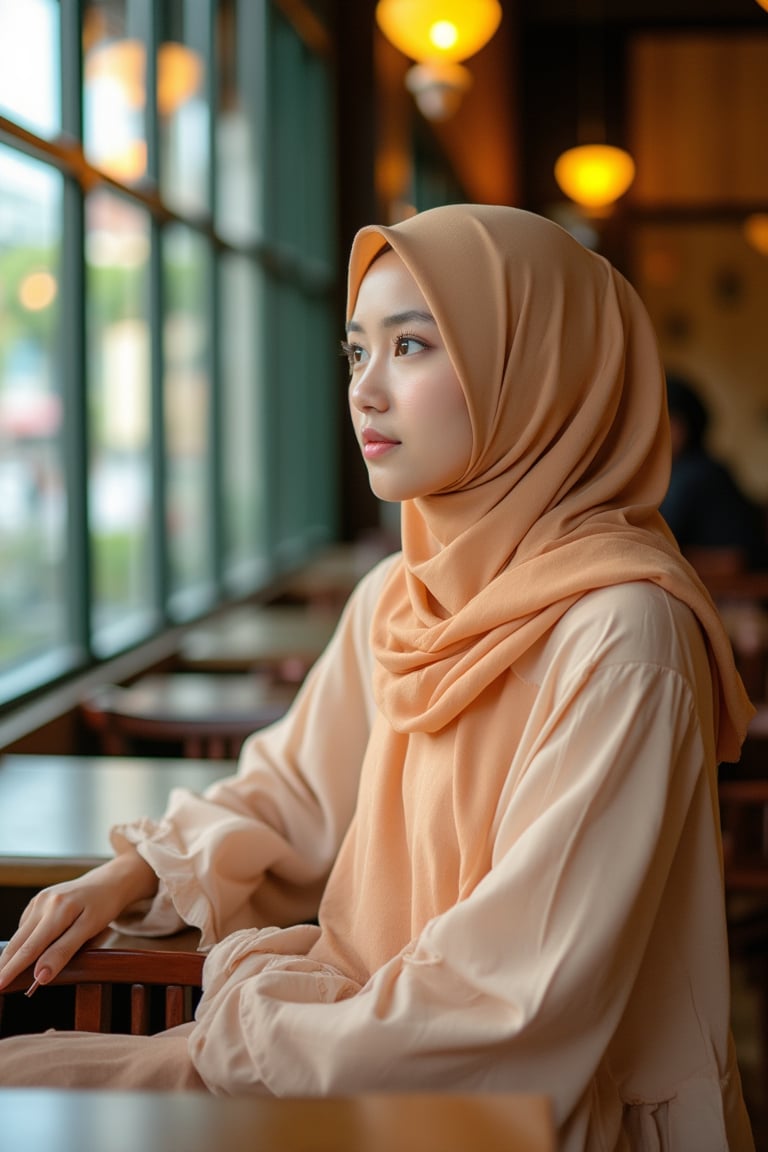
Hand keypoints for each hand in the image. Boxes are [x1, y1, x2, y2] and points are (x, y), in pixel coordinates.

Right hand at [0, 849, 157, 990]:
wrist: (109, 881)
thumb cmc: (104, 905)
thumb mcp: (90, 929)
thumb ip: (64, 951)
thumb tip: (41, 976)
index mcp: (58, 909)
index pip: (30, 948)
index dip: (12, 970)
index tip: (0, 987)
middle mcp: (44, 902)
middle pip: (19, 943)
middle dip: (5, 966)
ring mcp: (39, 900)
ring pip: (20, 935)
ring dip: (12, 956)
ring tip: (5, 974)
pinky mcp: (38, 901)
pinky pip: (26, 927)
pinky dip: (23, 943)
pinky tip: (25, 953)